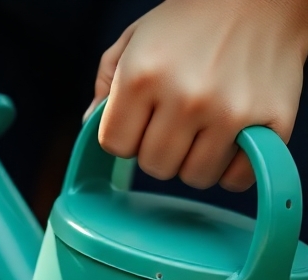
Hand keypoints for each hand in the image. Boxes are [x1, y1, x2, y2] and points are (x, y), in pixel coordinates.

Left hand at [88, 0, 307, 190]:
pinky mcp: (271, 123)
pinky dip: (232, 170)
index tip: (141, 121)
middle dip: (158, 150)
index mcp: (142, 77)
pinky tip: (230, 144)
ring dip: (194, 161)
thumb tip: (89, 124)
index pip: (114, 145)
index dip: (125, 136)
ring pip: (194, 177)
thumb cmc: (192, 20)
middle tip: (175, 124)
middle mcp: (185, 98)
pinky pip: (239, 178)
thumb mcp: (134, 40)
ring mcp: (230, 112)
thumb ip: (106, 84)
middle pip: (154, 166)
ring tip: (203, 131)